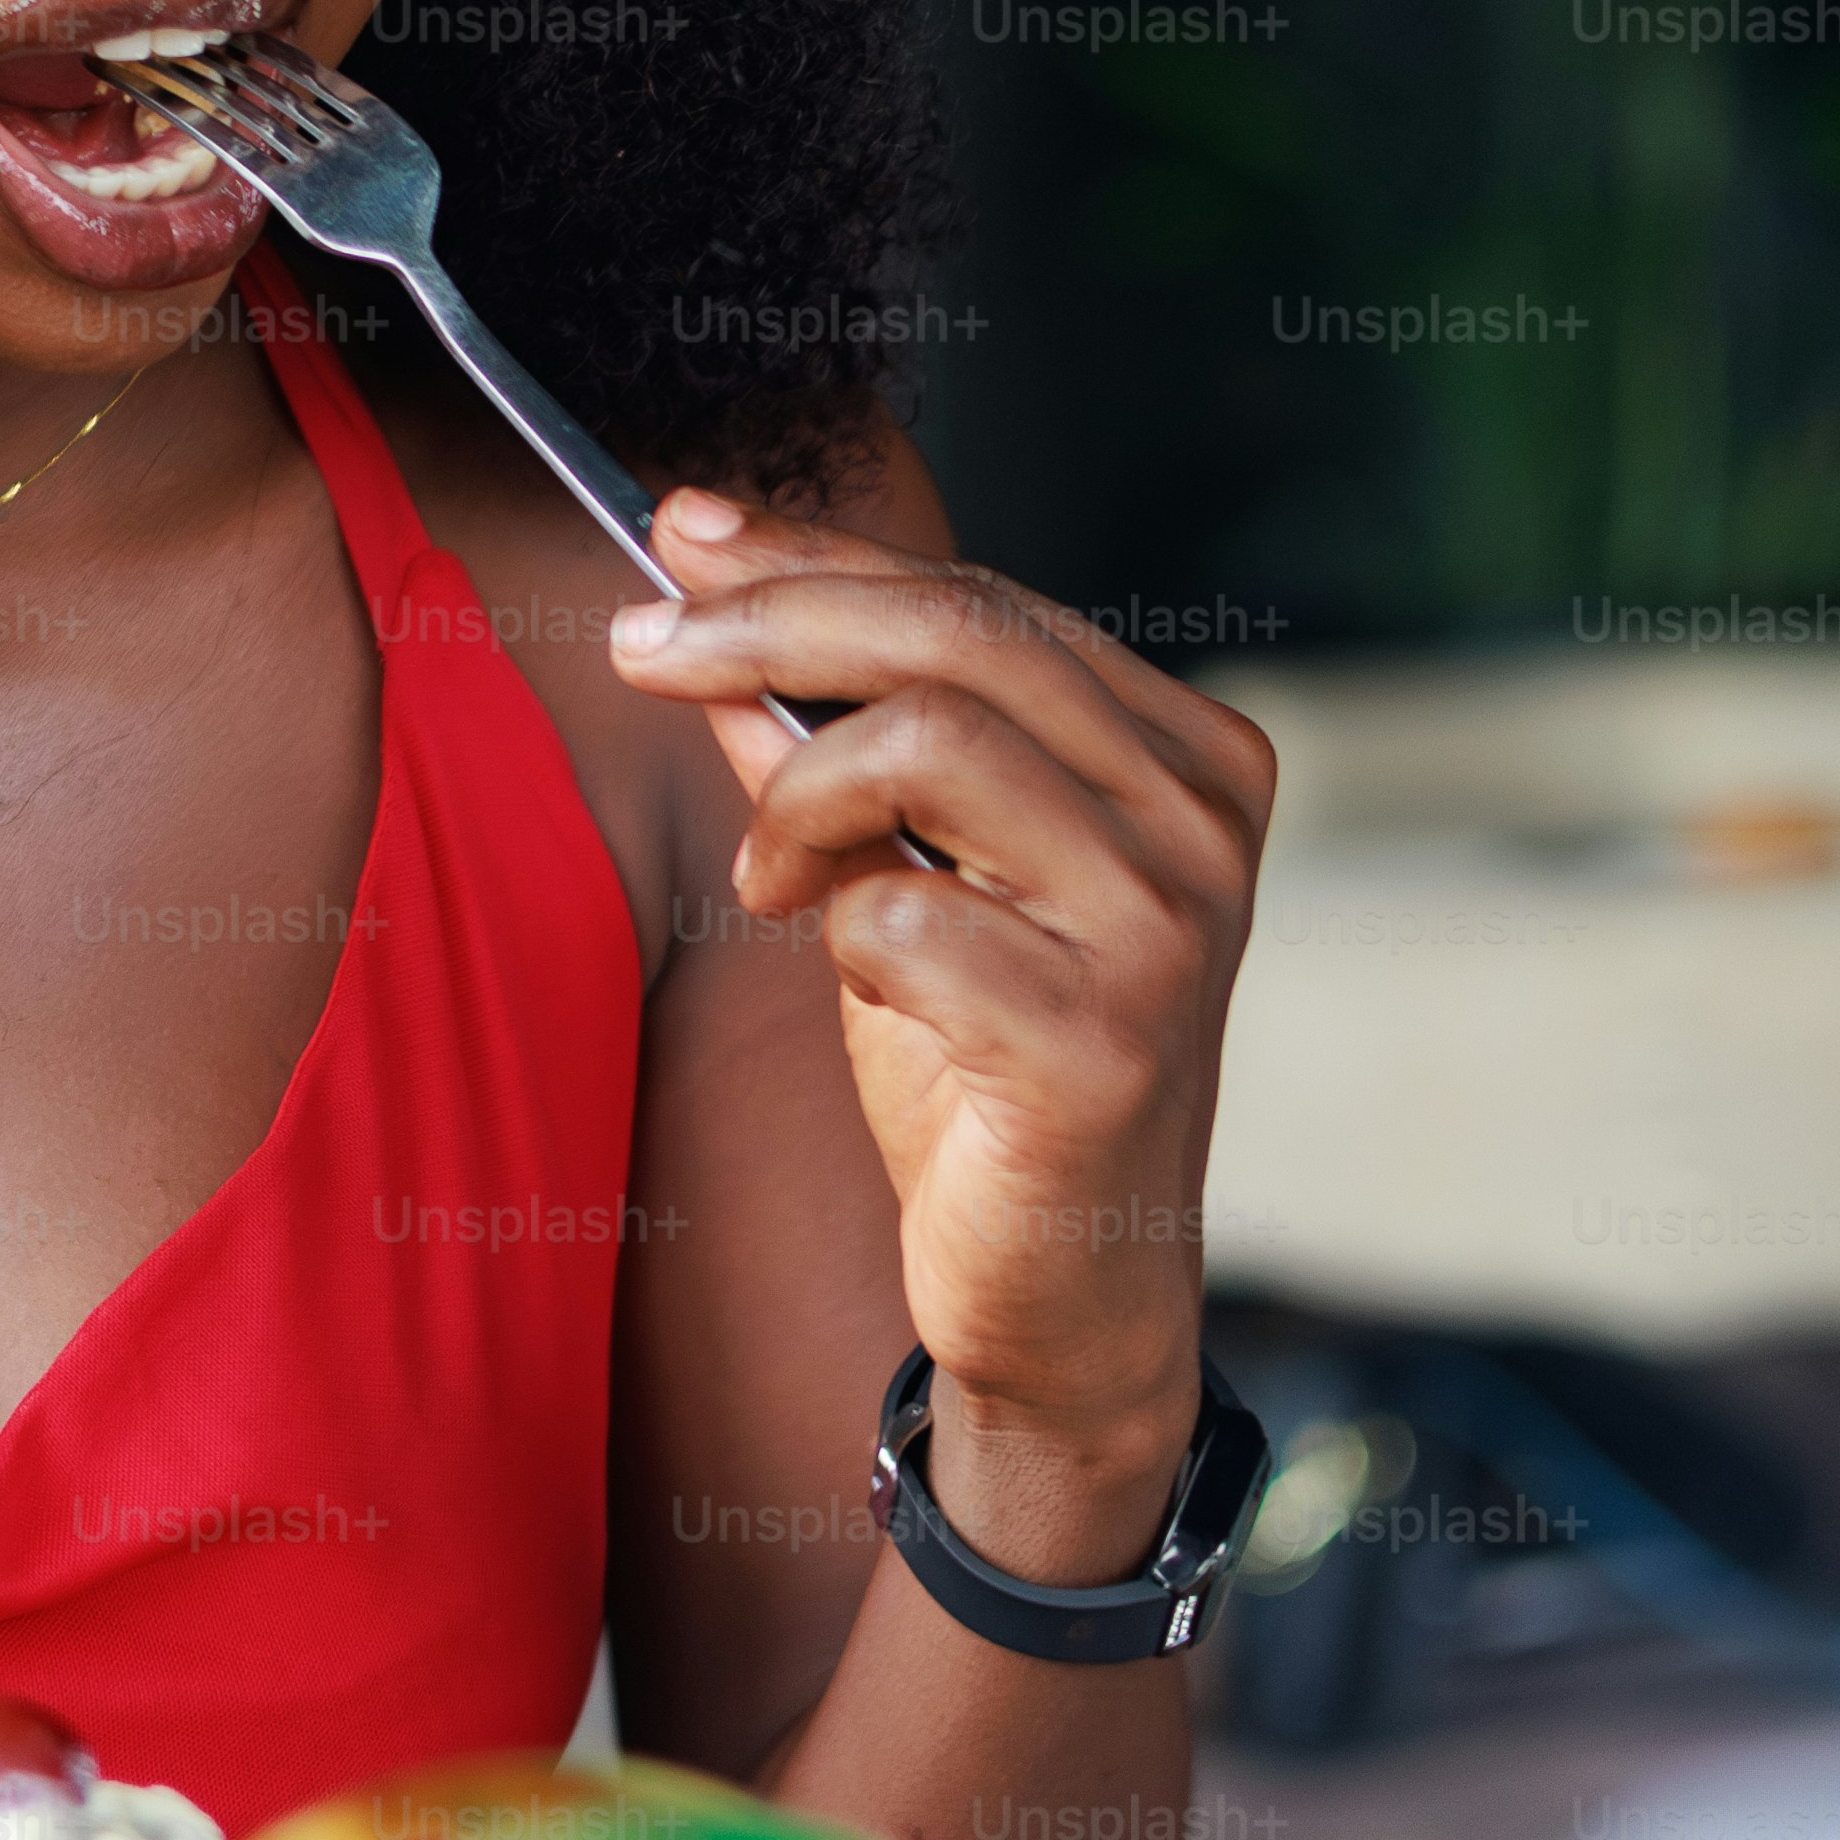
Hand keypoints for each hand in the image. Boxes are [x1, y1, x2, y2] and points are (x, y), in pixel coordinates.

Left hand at [608, 492, 1272, 1554]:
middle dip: (768, 622)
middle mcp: (1202, 823)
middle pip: (959, 639)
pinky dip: (839, 936)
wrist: (1064, 1304)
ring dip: (797, 799)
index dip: (816, 555)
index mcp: (1183, 758)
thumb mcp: (900, 882)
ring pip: (935, 744)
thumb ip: (825, 748)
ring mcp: (1173, 927)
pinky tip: (853, 985)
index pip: (983, 603)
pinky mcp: (1109, 1038)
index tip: (678, 535)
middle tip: (636, 647)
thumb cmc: (987, 1084)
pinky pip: (905, 914)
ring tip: (767, 880)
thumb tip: (706, 595)